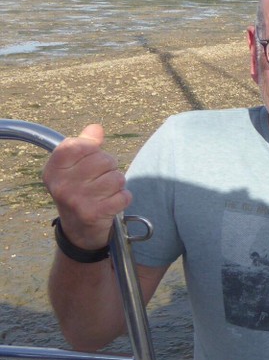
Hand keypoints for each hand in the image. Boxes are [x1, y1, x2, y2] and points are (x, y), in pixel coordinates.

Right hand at [42, 124, 130, 249]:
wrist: (79, 231)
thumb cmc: (80, 192)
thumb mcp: (74, 168)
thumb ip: (85, 145)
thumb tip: (96, 128)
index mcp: (54, 169)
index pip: (80, 144)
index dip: (93, 150)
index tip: (88, 162)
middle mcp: (61, 184)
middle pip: (104, 160)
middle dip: (109, 169)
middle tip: (99, 182)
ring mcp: (76, 200)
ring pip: (117, 178)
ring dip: (117, 185)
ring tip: (105, 194)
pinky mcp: (94, 213)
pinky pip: (124, 195)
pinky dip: (123, 199)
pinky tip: (111, 204)